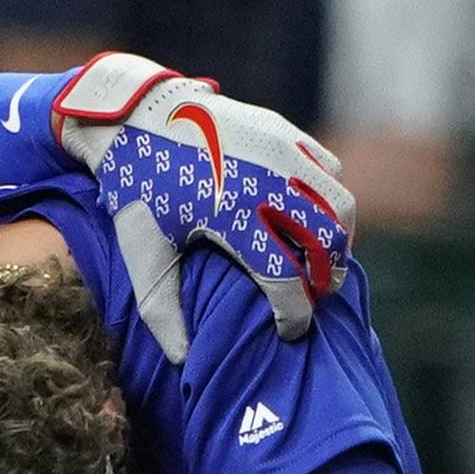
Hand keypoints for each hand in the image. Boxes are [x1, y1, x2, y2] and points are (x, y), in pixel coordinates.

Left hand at [55, 54, 355, 352]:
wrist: (134, 114)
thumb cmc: (137, 188)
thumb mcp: (143, 249)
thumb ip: (162, 308)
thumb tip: (184, 360)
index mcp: (231, 214)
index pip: (286, 277)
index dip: (295, 313)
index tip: (291, 331)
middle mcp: (266, 180)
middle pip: (329, 242)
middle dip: (326, 278)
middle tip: (312, 296)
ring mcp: (281, 150)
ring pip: (340, 205)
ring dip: (337, 239)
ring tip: (317, 262)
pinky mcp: (285, 132)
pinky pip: (329, 172)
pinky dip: (328, 200)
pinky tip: (307, 218)